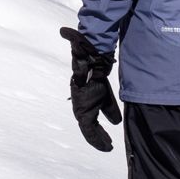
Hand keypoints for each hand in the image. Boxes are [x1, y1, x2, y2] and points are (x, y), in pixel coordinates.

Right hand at [60, 27, 122, 151]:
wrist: (88, 46)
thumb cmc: (85, 50)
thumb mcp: (81, 47)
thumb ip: (75, 40)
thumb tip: (65, 31)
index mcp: (79, 94)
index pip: (84, 120)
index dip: (93, 134)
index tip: (103, 143)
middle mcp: (81, 99)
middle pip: (88, 125)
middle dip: (96, 138)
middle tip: (108, 147)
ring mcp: (89, 98)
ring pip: (93, 122)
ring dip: (99, 134)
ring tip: (109, 145)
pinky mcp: (97, 94)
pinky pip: (102, 111)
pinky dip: (106, 120)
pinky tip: (114, 127)